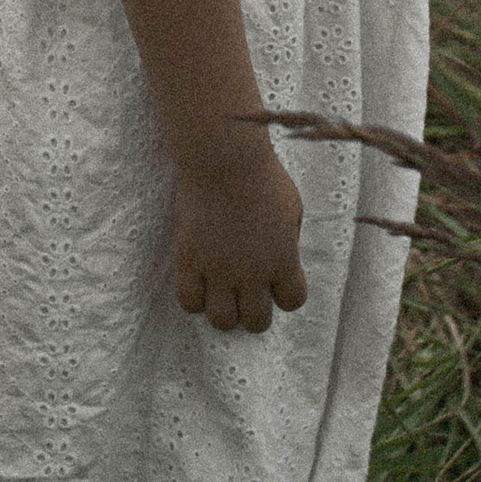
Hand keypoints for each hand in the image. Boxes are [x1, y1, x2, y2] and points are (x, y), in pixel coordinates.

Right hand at [173, 132, 307, 332]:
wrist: (224, 160)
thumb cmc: (262, 177)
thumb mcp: (292, 209)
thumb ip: (288, 241)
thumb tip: (281, 259)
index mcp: (283, 261)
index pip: (292, 301)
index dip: (285, 293)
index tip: (276, 280)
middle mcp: (253, 274)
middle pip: (257, 321)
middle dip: (254, 311)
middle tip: (247, 294)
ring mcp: (218, 270)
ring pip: (221, 320)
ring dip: (224, 311)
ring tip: (221, 294)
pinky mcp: (189, 260)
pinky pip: (188, 301)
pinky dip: (194, 299)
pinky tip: (199, 283)